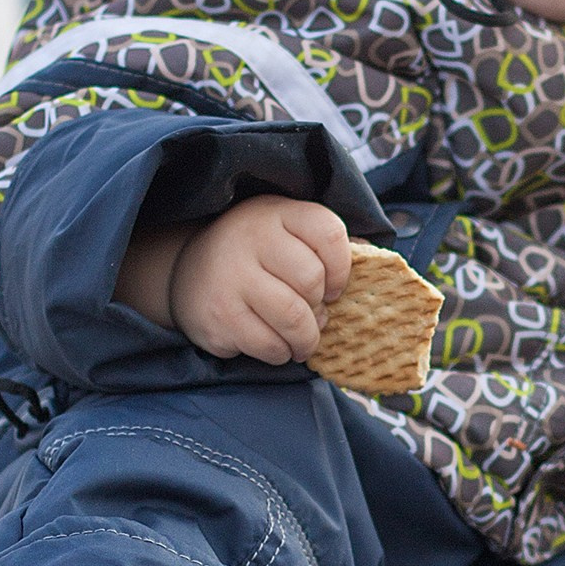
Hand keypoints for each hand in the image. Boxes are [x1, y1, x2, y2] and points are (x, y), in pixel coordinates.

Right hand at [120, 197, 353, 363]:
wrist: (187, 271)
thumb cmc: (255, 255)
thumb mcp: (286, 232)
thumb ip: (325, 245)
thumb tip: (376, 264)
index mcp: (276, 213)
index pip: (329, 234)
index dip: (342, 268)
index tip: (334, 286)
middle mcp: (251, 238)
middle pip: (312, 281)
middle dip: (321, 309)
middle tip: (314, 316)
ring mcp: (231, 277)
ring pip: (294, 318)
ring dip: (305, 338)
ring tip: (301, 339)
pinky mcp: (219, 315)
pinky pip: (268, 345)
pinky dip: (280, 353)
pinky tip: (274, 343)